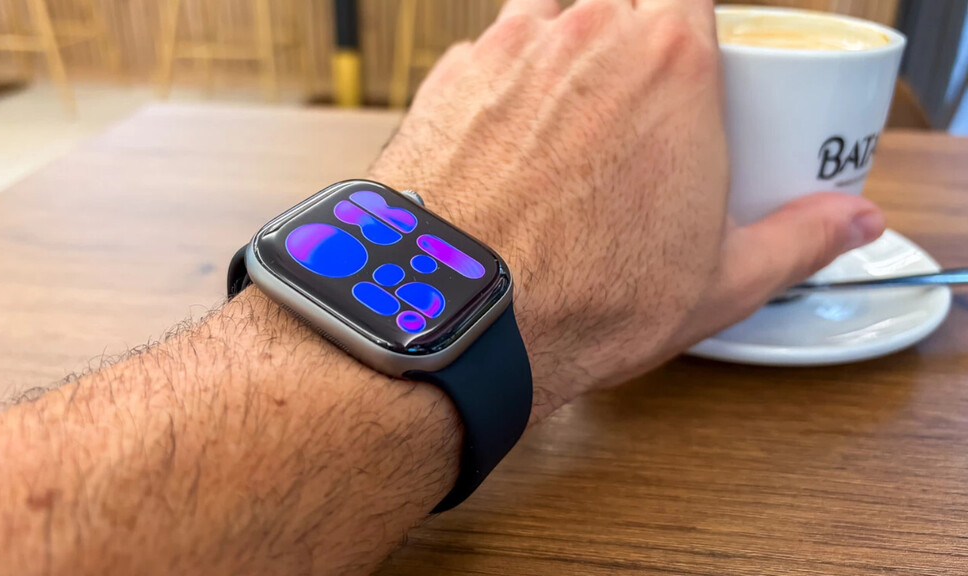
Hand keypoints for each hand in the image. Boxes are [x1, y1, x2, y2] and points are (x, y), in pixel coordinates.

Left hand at [371, 0, 884, 419]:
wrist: (459, 316)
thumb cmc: (585, 299)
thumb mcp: (721, 281)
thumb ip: (799, 236)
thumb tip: (853, 218)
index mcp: (671, 61)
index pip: (693, 2)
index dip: (691, 36)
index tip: (688, 76)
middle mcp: (588, 33)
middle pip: (622, 2)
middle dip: (631, 40)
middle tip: (633, 106)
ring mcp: (510, 47)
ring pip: (552, 12)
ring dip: (566, 48)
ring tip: (571, 118)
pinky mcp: (449, 76)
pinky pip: (490, 50)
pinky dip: (504, 79)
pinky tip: (508, 138)